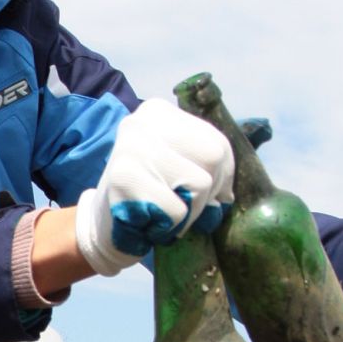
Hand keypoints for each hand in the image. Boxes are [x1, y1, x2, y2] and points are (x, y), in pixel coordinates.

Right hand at [75, 98, 234, 276]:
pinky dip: (168, 227)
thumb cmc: (151, 199)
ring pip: (199, 185)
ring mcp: (131, 147)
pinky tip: (148, 221)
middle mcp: (143, 122)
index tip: (200, 194)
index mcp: (160, 113)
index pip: (219, 143)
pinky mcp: (124, 178)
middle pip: (214, 158)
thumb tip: (239, 179)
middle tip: (180, 206)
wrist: (103, 228)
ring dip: (188, 215)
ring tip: (163, 213)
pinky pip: (176, 210)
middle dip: (207, 196)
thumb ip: (208, 159)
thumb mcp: (178, 166)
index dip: (222, 179)